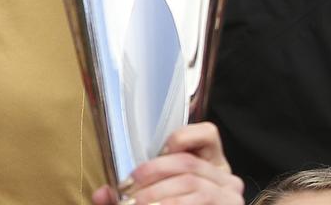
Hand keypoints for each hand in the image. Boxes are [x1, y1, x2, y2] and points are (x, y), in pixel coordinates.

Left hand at [91, 122, 243, 204]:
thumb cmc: (172, 204)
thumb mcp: (155, 197)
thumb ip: (130, 193)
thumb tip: (100, 194)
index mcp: (211, 166)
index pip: (208, 133)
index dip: (181, 137)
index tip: (156, 153)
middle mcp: (225, 177)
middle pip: (188, 162)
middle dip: (153, 172)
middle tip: (128, 189)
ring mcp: (230, 196)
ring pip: (191, 182)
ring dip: (158, 194)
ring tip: (137, 203)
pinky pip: (199, 201)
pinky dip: (172, 203)